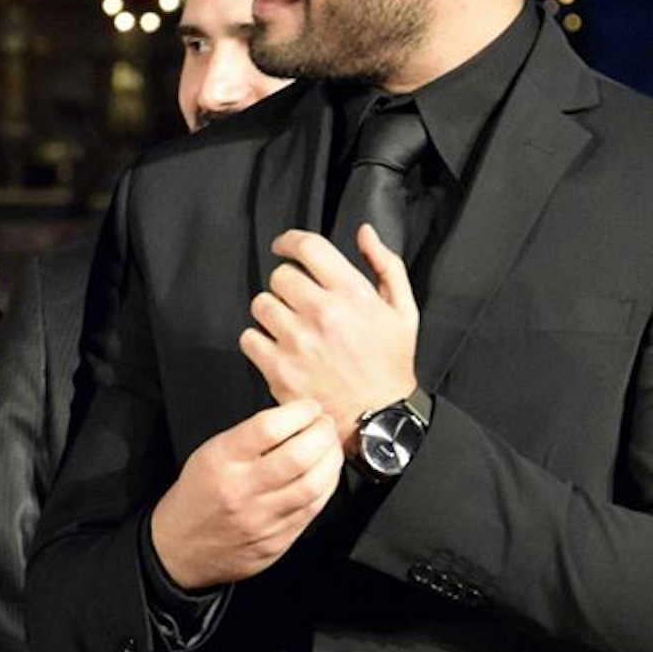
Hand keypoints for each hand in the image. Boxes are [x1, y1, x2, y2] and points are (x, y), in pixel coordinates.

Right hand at [150, 400, 342, 589]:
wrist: (180, 548)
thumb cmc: (199, 495)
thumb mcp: (211, 453)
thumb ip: (251, 435)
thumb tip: (297, 416)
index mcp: (221, 461)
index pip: (268, 428)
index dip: (299, 412)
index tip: (309, 408)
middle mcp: (241, 490)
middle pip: (298, 457)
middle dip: (322, 434)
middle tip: (325, 424)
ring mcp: (260, 520)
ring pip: (313, 485)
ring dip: (332, 459)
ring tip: (330, 447)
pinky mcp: (276, 542)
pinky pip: (313, 509)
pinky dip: (327, 485)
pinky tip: (326, 474)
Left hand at [240, 225, 418, 449]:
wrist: (379, 418)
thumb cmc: (390, 364)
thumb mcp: (402, 310)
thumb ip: (385, 265)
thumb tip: (365, 233)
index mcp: (352, 294)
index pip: (307, 247)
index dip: (289, 241)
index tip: (284, 247)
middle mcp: (322, 314)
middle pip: (280, 275)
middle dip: (287, 284)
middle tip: (298, 300)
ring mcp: (298, 342)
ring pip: (261, 304)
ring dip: (271, 312)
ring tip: (289, 326)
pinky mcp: (279, 370)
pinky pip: (249, 339)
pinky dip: (259, 342)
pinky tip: (279, 349)